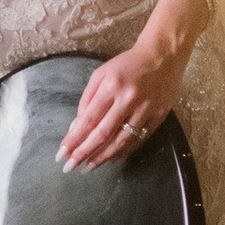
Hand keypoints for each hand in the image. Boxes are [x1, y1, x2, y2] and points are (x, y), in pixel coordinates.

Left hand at [59, 32, 188, 171]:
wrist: (162, 57)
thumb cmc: (127, 65)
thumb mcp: (101, 74)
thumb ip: (87, 100)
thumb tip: (76, 128)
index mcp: (111, 86)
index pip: (88, 120)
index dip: (74, 139)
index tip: (62, 153)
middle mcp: (128, 100)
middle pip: (103, 134)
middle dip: (84, 153)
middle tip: (70, 166)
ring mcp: (145, 110)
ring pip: (121, 141)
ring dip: (102, 157)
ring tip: (88, 167)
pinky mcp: (158, 117)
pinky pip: (138, 140)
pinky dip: (122, 152)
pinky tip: (110, 159)